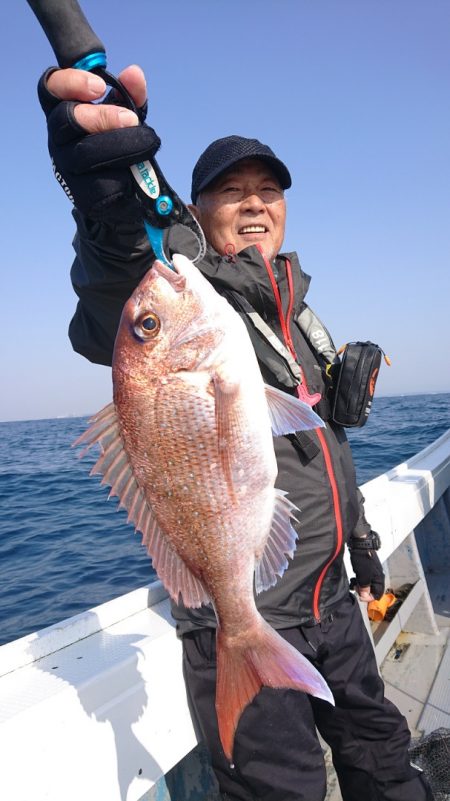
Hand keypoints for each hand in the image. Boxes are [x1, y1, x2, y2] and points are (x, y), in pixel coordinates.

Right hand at [37, 64, 159, 220]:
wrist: (130, 194)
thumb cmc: (121, 146)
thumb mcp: (129, 115)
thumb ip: (131, 94)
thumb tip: (134, 73)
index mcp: (65, 111)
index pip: (50, 87)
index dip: (69, 82)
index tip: (99, 86)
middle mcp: (59, 138)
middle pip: (66, 119)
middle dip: (101, 116)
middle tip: (131, 119)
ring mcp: (66, 168)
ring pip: (84, 153)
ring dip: (120, 145)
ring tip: (146, 143)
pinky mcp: (81, 195)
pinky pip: (101, 183)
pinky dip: (123, 175)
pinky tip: (134, 173)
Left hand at [349, 532, 384, 600]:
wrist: (360, 544)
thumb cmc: (363, 558)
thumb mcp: (363, 575)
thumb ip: (365, 587)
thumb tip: (365, 596)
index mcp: (379, 579)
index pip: (378, 594)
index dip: (369, 598)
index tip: (360, 596)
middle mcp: (377, 576)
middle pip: (373, 590)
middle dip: (364, 592)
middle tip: (356, 589)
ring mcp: (372, 572)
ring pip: (368, 585)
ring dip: (361, 587)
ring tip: (355, 583)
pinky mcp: (367, 568)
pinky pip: (365, 579)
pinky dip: (360, 581)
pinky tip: (355, 578)